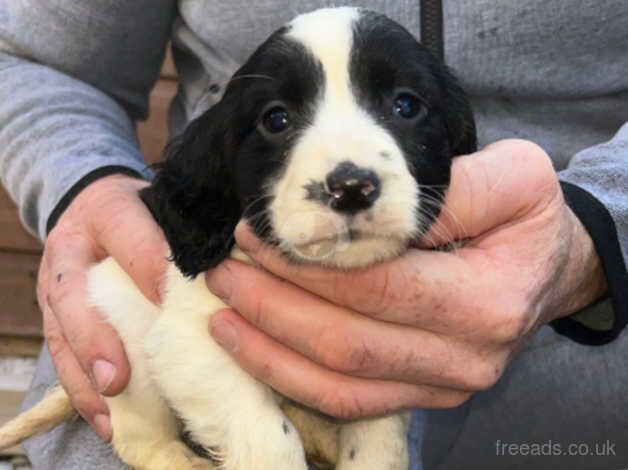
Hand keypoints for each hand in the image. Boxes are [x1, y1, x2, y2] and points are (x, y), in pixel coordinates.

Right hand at [38, 174, 167, 439]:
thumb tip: (238, 262)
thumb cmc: (142, 210)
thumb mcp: (162, 205)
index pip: (127, 236)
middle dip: (96, 338)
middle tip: (118, 376)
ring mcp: (56, 287)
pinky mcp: (55, 317)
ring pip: (61, 334)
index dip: (150, 267)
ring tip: (111, 409)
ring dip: (86, 376)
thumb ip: (189, 229)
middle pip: (74, 296)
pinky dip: (83, 391)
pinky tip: (107, 418)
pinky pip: (61, 355)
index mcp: (106, 211)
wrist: (94, 208)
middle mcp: (71, 250)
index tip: (172, 299)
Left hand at [206, 139, 606, 418]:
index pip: (379, 285)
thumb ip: (454, 187)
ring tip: (222, 308)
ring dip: (269, 345)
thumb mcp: (515, 178)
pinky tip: (250, 345)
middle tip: (225, 269)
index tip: (254, 234)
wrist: (546, 269)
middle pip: (348, 339)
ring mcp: (442, 385)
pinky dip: (289, 377)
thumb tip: (369, 204)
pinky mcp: (421, 397)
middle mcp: (466, 356)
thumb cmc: (524, 219)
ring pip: (339, 379)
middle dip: (273, 304)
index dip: (308, 263)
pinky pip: (346, 400)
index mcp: (487, 299)